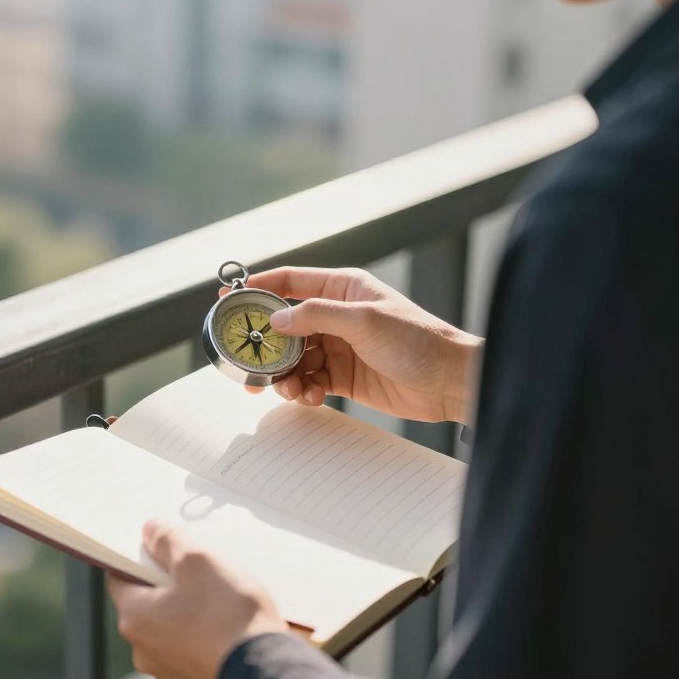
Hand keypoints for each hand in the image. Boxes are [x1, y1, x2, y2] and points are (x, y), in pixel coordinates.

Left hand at [107, 521, 287, 678]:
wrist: (265, 671)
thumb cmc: (226, 613)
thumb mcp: (197, 560)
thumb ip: (168, 541)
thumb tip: (149, 530)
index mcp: (134, 618)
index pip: (121, 578)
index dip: (139, 558)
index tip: (161, 547)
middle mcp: (143, 650)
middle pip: (148, 604)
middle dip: (169, 585)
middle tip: (198, 569)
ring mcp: (170, 672)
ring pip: (172, 629)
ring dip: (189, 612)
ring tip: (220, 598)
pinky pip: (193, 650)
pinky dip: (204, 636)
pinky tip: (228, 626)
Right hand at [229, 266, 481, 423]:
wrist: (449, 381)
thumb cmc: (417, 340)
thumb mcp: (364, 320)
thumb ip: (315, 315)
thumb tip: (275, 320)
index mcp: (342, 289)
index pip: (290, 281)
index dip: (258, 287)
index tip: (229, 297)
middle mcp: (336, 315)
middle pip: (285, 326)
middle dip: (265, 345)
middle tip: (247, 363)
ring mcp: (338, 346)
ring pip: (293, 358)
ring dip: (284, 374)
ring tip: (287, 389)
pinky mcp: (343, 376)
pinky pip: (309, 381)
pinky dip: (303, 390)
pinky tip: (310, 397)